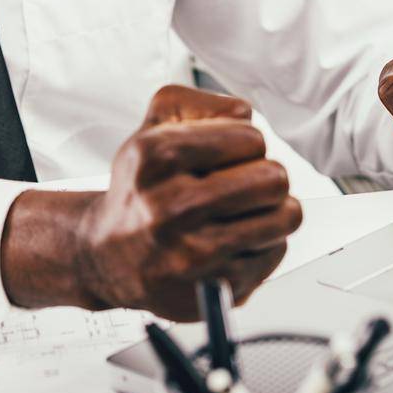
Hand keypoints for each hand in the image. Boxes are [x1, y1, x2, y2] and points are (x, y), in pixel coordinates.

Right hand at [0, 85, 301, 320]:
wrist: (108, 254)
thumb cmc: (141, 188)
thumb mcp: (151, 129)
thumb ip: (196, 103)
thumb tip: (243, 112)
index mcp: (156, 156)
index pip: (250, 138)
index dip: (246, 144)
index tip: (229, 156)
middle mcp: (171, 206)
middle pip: (274, 177)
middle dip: (266, 177)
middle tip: (244, 185)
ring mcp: (194, 253)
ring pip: (284, 216)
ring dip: (272, 211)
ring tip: (244, 212)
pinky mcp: (215, 289)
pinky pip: (275, 252)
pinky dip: (262, 245)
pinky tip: (232, 242)